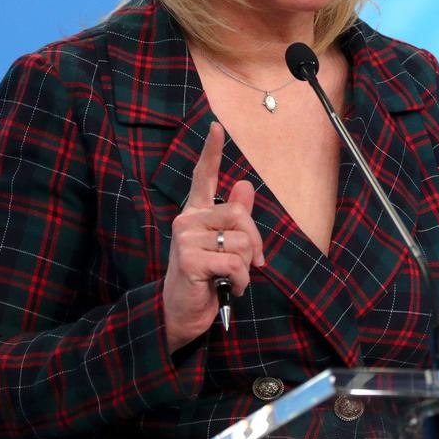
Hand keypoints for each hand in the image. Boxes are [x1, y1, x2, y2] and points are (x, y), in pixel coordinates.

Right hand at [162, 122, 264, 351]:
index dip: (211, 152)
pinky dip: (241, 281)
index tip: (217, 126)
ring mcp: (185, 239)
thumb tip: (245, 183)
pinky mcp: (188, 259)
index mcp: (196, 214)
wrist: (183, 313)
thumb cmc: (205, 278)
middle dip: (255, 241)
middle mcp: (187, 220)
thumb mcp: (223, 246)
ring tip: (231, 278)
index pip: (202, 177)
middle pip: (239, 212)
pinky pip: (234, 263)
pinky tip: (229, 288)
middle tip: (253, 263)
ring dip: (246, 267)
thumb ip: (235, 218)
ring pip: (240, 241)